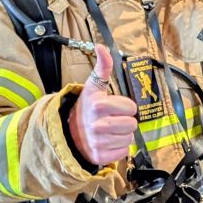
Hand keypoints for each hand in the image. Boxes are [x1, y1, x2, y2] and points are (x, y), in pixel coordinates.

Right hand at [68, 45, 137, 164]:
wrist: (69, 132)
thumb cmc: (87, 107)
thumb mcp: (93, 86)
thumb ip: (103, 67)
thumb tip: (101, 45)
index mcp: (98, 105)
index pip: (131, 108)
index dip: (126, 107)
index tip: (115, 107)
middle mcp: (97, 125)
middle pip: (132, 124)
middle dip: (125, 121)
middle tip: (113, 119)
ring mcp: (98, 142)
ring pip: (129, 139)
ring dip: (123, 135)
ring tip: (110, 131)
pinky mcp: (100, 157)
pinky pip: (123, 153)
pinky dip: (118, 148)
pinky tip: (108, 142)